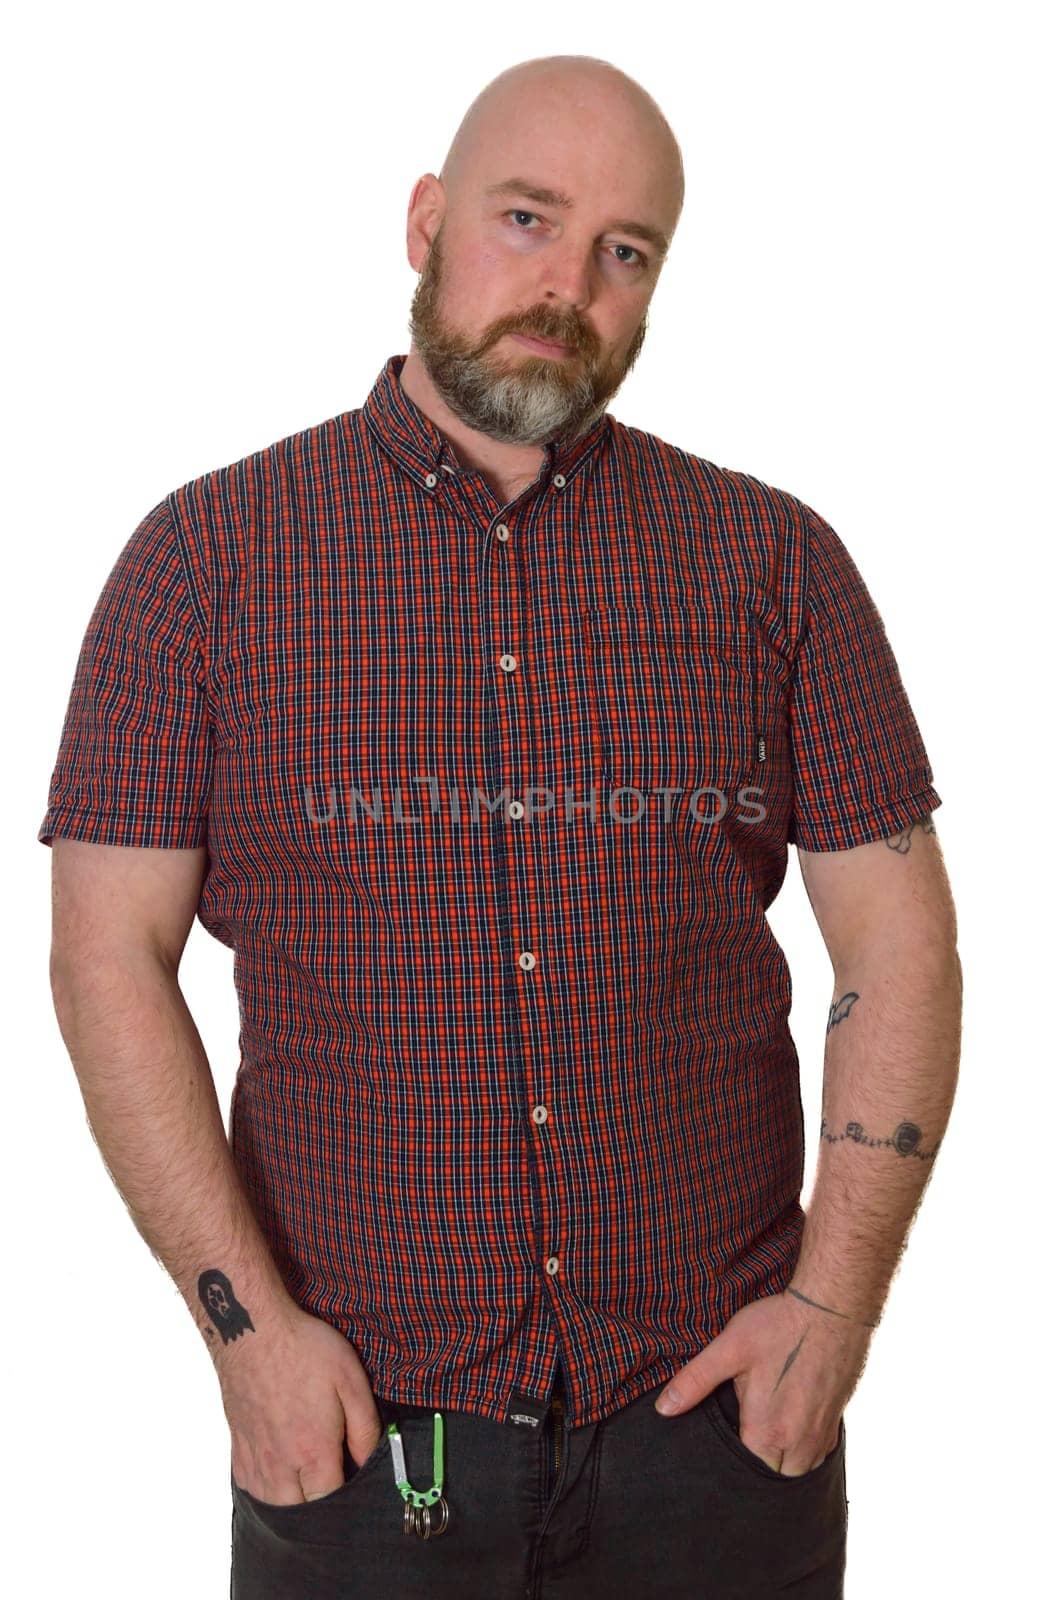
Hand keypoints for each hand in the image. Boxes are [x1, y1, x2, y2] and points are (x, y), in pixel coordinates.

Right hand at [217, 1297, 383, 1504]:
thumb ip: (364, 1427)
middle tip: (330, 1481)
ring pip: (271, 1503)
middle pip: (298, 1512)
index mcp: (312, 1450)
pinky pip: (248, 1485)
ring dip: (290, 1501)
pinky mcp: (237, 1443)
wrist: (251, 1329)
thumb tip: (370, 1461)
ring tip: (306, 1482)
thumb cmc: (305, 1349)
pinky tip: (277, 1471)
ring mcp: (255, 1455)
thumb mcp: (350, 1378)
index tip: (352, 1481)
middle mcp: (280, 1462)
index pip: (329, 1501)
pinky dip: (264, 1488)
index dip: (344, 1499)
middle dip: (316, 1505)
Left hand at [654, 1289, 872, 1475]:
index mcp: (767, 1431)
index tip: (720, 1458)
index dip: (730, 1471)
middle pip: (773, 1480)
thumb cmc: (777, 1326)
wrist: (832, 1308)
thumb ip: (695, 1381)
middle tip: (739, 1451)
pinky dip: (803, 1453)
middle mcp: (798, 1443)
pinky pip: (819, 1457)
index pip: (745, 1475)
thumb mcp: (729, 1348)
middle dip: (757, 1474)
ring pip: (799, 1474)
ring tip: (764, 1445)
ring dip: (782, 1467)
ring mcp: (822, 1435)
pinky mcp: (836, 1423)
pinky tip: (790, 1432)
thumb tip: (662, 1409)